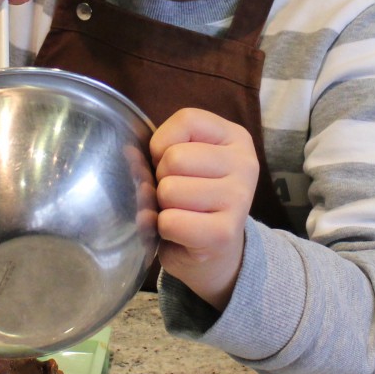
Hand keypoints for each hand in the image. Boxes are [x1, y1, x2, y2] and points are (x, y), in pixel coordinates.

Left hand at [150, 108, 257, 310]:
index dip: (163, 144)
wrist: (214, 252)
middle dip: (162, 179)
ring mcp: (240, 199)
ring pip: (169, 190)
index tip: (174, 165)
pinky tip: (181, 232)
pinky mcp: (225, 234)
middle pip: (174, 157)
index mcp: (236, 138)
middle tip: (177, 196)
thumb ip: (160, 149)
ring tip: (180, 213)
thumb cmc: (193, 198)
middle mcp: (245, 164)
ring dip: (163, 206)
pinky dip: (164, 229)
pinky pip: (170, 221)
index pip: (187, 120)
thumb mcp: (184, 161)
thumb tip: (128, 154)